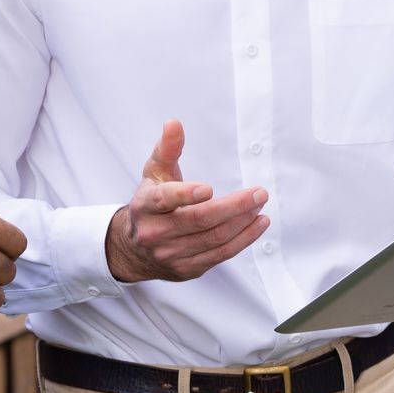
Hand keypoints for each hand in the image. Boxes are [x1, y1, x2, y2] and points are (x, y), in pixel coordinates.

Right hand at [105, 119, 269, 283]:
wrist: (134, 249)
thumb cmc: (151, 204)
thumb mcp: (153, 173)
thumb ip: (167, 148)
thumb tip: (174, 124)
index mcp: (145, 206)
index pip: (163, 200)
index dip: (185, 195)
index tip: (208, 189)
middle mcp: (156, 233)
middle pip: (198, 221)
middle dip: (233, 207)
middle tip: (259, 193)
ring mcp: (172, 253)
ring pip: (214, 239)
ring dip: (242, 222)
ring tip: (260, 206)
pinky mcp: (187, 268)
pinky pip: (220, 255)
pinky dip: (243, 240)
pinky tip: (257, 224)